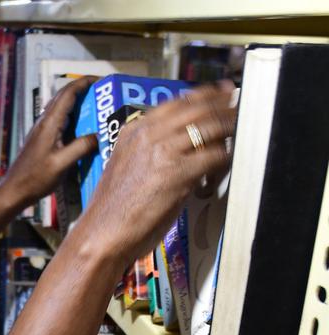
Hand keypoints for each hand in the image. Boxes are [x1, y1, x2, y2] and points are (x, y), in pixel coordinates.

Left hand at [0, 76, 99, 207]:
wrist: (14, 191)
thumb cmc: (35, 178)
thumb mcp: (62, 163)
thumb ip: (82, 147)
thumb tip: (100, 135)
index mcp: (49, 124)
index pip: (68, 93)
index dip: (84, 82)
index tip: (101, 80)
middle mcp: (44, 122)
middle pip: (64, 97)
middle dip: (84, 89)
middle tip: (103, 92)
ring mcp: (41, 130)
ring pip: (61, 108)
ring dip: (78, 102)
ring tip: (97, 106)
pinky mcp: (41, 139)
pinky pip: (59, 120)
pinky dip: (73, 117)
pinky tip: (83, 126)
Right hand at [75, 81, 235, 265]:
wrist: (101, 233)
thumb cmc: (113, 210)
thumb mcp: (127, 167)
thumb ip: (151, 151)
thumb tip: (184, 147)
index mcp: (133, 132)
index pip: (177, 102)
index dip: (205, 94)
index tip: (221, 92)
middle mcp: (148, 135)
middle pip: (197, 108)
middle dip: (224, 106)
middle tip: (241, 108)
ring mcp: (162, 152)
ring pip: (210, 127)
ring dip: (230, 128)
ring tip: (242, 131)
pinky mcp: (177, 173)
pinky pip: (215, 156)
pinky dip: (226, 159)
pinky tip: (226, 166)